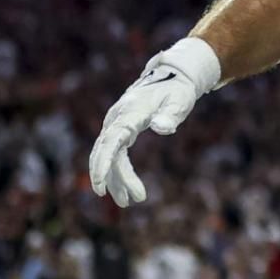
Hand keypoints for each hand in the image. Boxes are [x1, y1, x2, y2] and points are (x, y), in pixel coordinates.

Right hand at [89, 37, 222, 206]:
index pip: (111, 140)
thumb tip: (162, 128)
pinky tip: (125, 189)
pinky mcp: (121, 128)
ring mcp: (117, 122)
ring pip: (108, 155)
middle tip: (126, 202)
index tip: (100, 185)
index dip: (103, 163)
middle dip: (112, 177)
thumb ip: (170, 115)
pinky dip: (118, 171)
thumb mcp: (179, 102)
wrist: (172, 75)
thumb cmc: (177, 90)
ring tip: (127, 202)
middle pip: (107, 151)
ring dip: (115, 179)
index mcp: (130, 112)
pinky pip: (114, 153)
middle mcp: (117, 117)